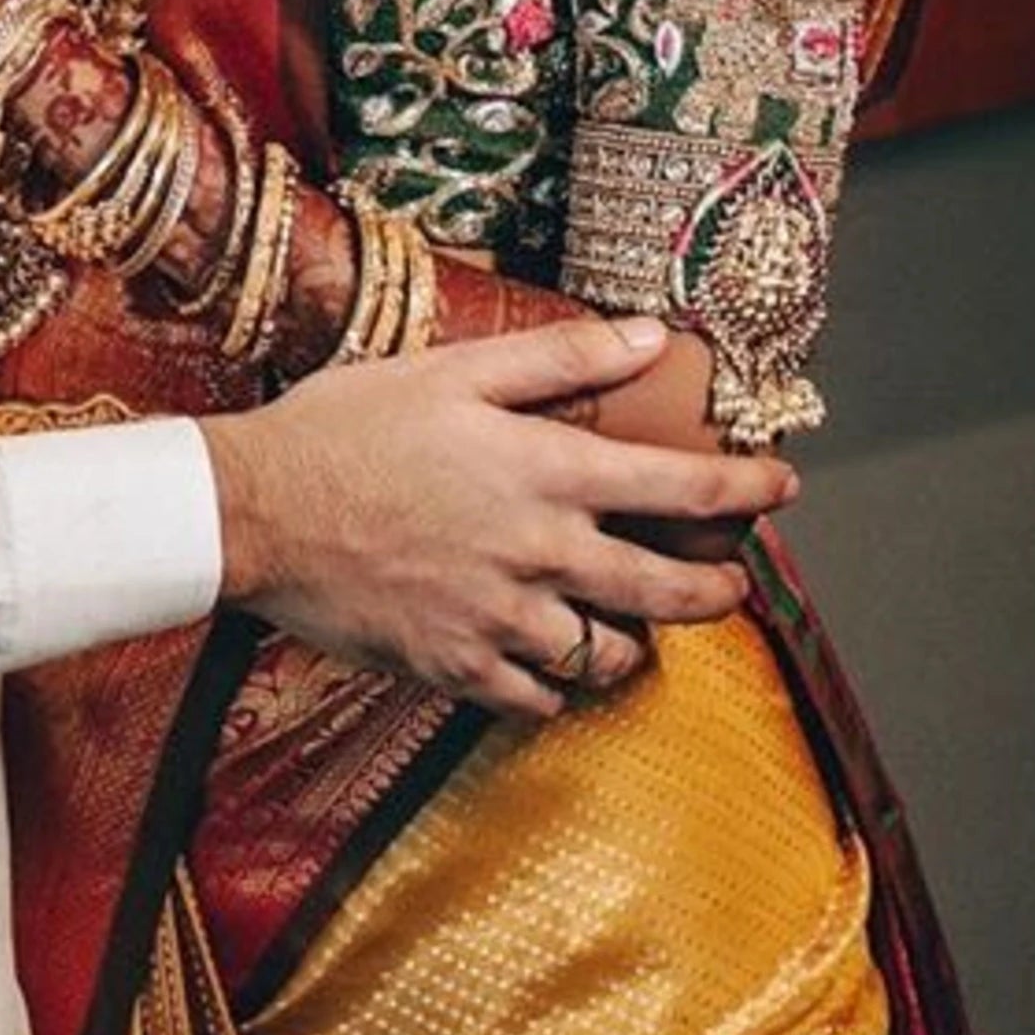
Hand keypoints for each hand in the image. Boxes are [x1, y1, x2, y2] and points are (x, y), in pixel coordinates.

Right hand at [202, 311, 796, 721]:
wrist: (254, 511)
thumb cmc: (346, 426)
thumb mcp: (453, 370)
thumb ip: (560, 357)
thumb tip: (649, 335)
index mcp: (543, 474)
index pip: (678, 489)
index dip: (744, 490)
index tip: (780, 487)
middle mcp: (537, 555)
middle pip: (665, 593)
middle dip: (717, 593)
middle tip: (733, 587)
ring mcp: (498, 622)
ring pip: (606, 657)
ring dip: (635, 644)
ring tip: (634, 629)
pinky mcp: (455, 670)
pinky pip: (537, 699)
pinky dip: (558, 687)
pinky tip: (553, 664)